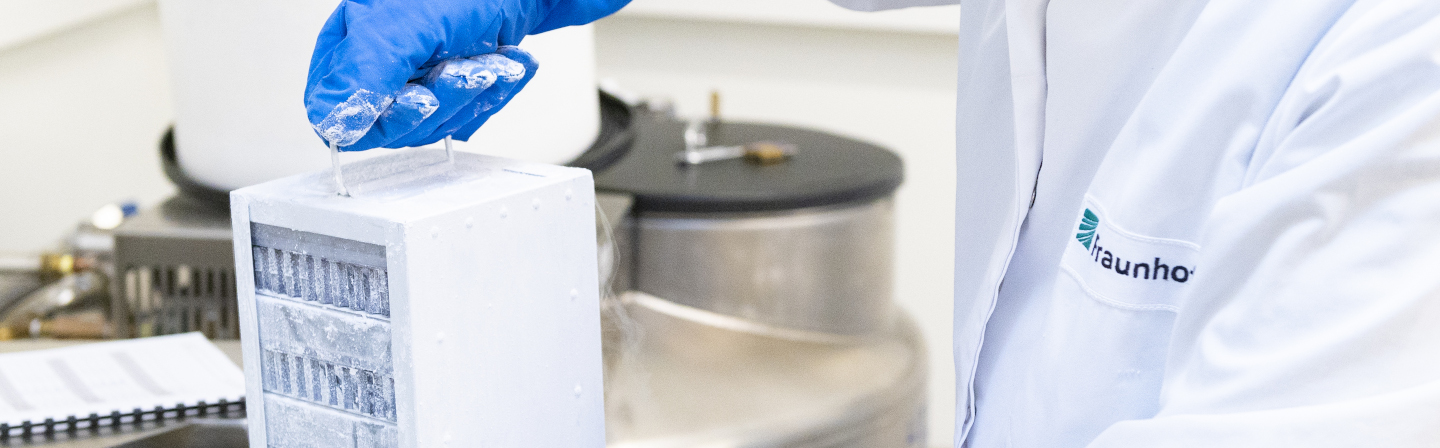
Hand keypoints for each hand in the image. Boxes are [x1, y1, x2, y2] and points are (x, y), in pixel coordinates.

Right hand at [304, 0, 629, 150]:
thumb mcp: (409, 26)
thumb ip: (366, 72)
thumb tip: (329, 118)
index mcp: (352, 38)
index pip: (335, 108)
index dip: (379, 116)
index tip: (418, 100)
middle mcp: (380, 59)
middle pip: (390, 124)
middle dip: (440, 98)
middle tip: (464, 69)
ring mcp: (418, 76)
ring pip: (433, 124)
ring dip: (473, 93)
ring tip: (490, 60)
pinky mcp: (452, 88)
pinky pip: (465, 117)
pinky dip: (492, 93)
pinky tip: (503, 65)